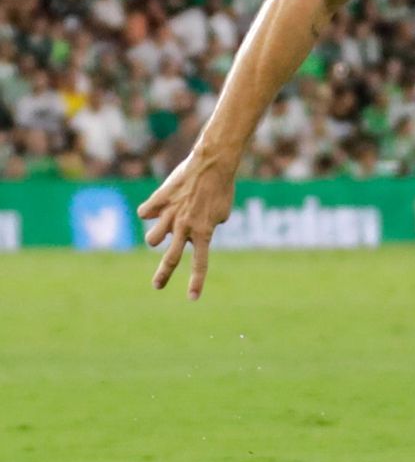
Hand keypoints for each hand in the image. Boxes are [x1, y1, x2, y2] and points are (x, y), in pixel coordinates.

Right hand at [137, 147, 237, 299]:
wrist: (212, 163)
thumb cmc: (222, 187)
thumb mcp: (222, 212)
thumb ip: (209, 226)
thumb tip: (195, 231)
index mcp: (204, 232)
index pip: (200, 262)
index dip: (196, 282)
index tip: (192, 298)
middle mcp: (184, 227)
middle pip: (170, 259)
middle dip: (163, 276)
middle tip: (157, 286)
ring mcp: (169, 215)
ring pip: (152, 238)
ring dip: (156, 236)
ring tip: (163, 229)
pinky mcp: (158, 201)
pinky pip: (145, 212)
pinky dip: (151, 210)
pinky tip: (158, 204)